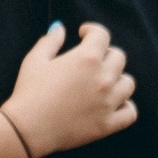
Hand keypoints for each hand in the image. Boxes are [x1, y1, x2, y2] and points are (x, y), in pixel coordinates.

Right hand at [0, 22, 135, 157]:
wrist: (28, 129)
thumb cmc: (29, 92)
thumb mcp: (35, 60)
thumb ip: (50, 41)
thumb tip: (59, 28)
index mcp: (86, 58)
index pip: (102, 35)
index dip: (92, 31)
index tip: (83, 34)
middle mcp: (103, 78)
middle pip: (118, 57)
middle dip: (105, 54)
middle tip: (91, 60)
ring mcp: (108, 102)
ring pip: (128, 83)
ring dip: (117, 79)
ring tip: (103, 82)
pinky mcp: (108, 123)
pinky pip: (130, 112)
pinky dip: (125, 106)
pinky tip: (114, 103)